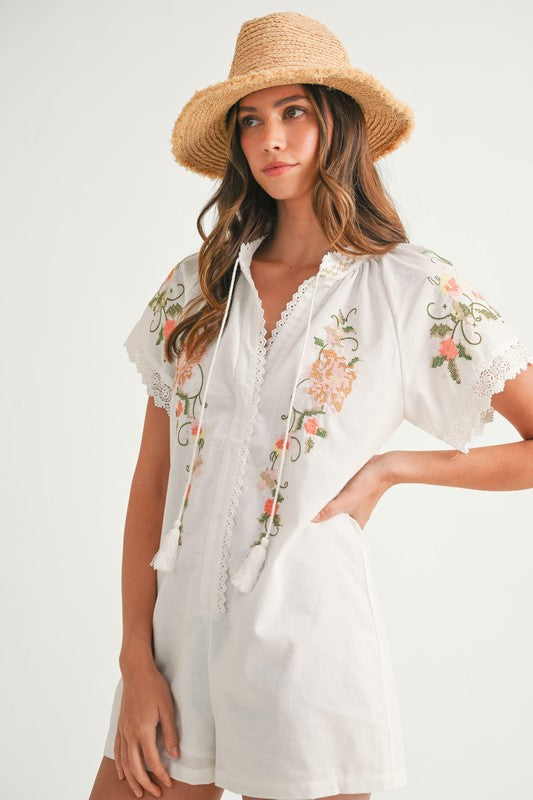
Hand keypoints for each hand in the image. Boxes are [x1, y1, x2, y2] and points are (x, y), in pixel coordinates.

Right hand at [114, 659, 179, 797]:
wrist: (136, 671)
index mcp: (143, 730)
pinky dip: (119, 765)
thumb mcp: (167, 708)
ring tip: (138, 791)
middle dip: (146, 783)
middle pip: (135, 767)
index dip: (161, 774)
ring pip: (124, 762)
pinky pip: (117, 750)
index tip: (168, 783)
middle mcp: (130, 734)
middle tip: (155, 793)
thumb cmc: (154, 686)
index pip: (152, 761)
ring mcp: (123, 730)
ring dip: (131, 779)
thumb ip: (170, 733)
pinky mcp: (120, 725)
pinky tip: (122, 773)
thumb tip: (175, 754)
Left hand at [311, 452, 394, 527]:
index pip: (337, 532)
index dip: (325, 532)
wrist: (381, 465)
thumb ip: (330, 510)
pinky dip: (327, 495)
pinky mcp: (348, 490)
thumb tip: (312, 519)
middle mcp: (353, 514)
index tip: (310, 531)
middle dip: (321, 517)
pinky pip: (334, 495)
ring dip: (323, 505)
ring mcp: (350, 502)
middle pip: (333, 519)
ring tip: (306, 505)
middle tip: (304, 517)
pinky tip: (317, 493)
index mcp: (355, 522)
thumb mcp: (347, 500)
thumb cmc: (369, 485)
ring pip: (333, 506)